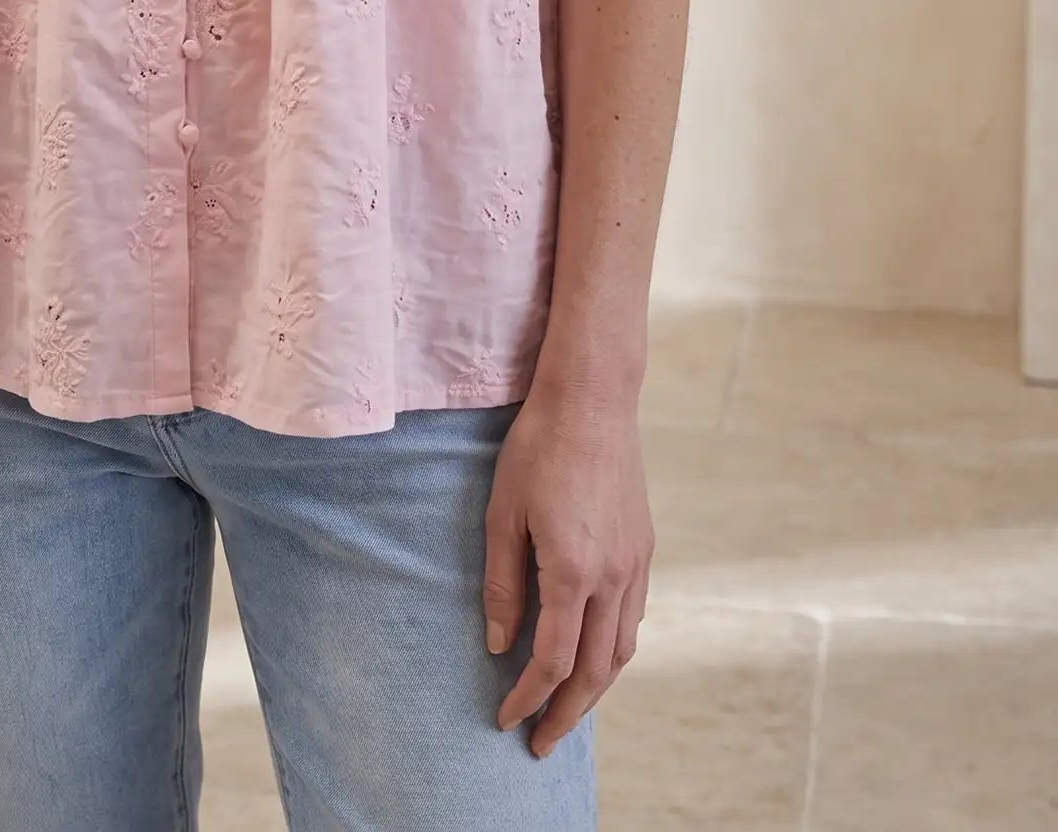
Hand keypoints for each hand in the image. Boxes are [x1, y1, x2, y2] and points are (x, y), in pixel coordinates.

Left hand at [482, 382, 652, 753]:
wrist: (593, 399)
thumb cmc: (537, 449)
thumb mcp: (502, 513)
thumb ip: (501, 583)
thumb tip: (498, 645)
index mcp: (572, 572)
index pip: (551, 661)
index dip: (527, 699)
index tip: (505, 720)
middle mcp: (612, 577)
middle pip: (593, 671)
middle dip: (566, 714)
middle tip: (540, 742)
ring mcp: (634, 563)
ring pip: (622, 651)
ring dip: (595, 688)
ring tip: (567, 709)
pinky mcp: (643, 547)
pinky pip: (633, 617)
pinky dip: (613, 649)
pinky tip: (593, 652)